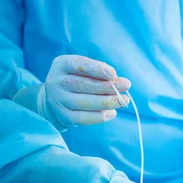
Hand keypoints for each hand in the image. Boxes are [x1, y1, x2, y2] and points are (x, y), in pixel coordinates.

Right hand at [13, 55, 130, 129]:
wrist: (55, 100)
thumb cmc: (77, 80)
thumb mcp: (83, 70)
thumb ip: (98, 72)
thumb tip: (116, 80)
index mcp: (62, 64)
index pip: (79, 64)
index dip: (96, 69)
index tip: (113, 74)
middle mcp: (55, 81)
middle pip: (83, 84)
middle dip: (107, 86)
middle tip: (126, 85)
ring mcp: (57, 100)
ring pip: (84, 102)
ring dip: (107, 102)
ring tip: (123, 100)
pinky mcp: (62, 116)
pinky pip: (82, 118)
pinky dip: (99, 116)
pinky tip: (112, 113)